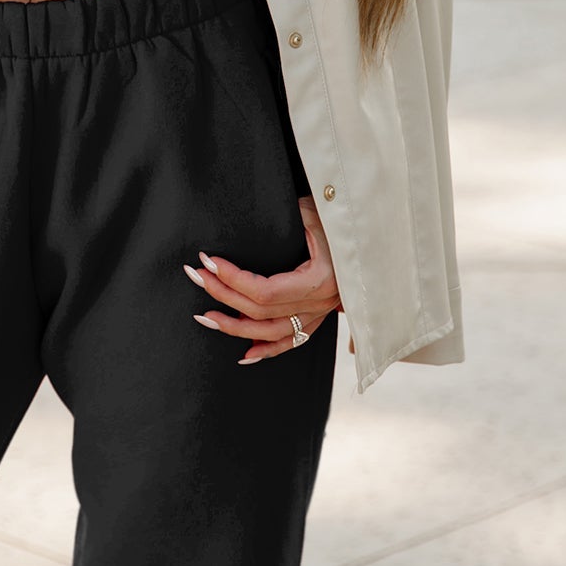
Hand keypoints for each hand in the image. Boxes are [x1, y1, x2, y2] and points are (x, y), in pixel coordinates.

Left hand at [182, 196, 342, 364]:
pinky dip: (267, 350)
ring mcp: (322, 313)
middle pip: (262, 311)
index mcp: (321, 279)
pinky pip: (292, 342)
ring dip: (235, 327)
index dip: (232, 279)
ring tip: (205, 316)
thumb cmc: (337, 214)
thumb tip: (245, 218)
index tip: (208, 261)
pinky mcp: (320, 316)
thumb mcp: (311, 210)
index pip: (265, 291)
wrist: (369, 227)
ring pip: (273, 333)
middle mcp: (322, 302)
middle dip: (223, 294)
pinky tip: (244, 356)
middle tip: (195, 275)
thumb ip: (286, 220)